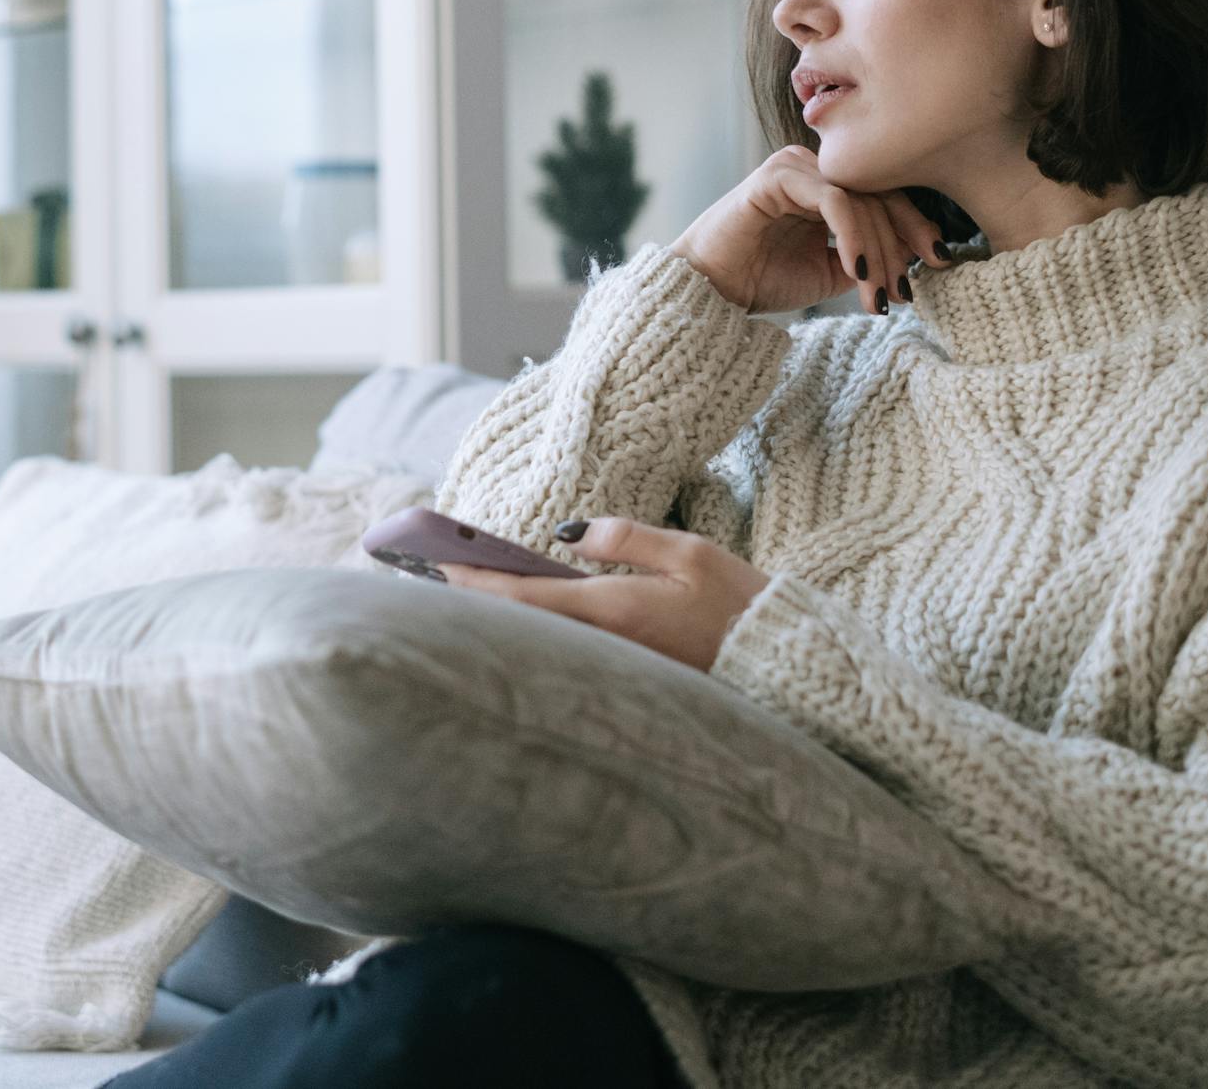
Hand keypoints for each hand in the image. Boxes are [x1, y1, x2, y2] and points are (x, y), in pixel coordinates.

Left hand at [439, 516, 772, 672]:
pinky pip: (565, 652)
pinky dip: (531, 631)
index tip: (434, 564)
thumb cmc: (741, 604)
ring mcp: (616, 668)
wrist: (784, 664)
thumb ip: (625, 539)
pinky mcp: (628, 677)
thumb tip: (565, 531)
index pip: (525, 596)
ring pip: (539, 641)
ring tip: (455, 591)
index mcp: (616, 611)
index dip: (475, 580)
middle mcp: (607, 646)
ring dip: (498, 616)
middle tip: (422, 577)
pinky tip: (516, 616)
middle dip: (472, 600)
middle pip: (520, 623)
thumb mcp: (690, 553)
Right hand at [667, 146, 955, 316]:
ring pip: (861, 199)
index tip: (940, 261)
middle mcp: (812, 168)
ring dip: (877, 250)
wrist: (709, 292)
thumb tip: (918, 255)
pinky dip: (852, 237)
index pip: (885, 194)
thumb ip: (869, 257)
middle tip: (904, 291)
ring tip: (878, 294)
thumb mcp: (831, 272)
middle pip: (879, 194)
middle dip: (901, 246)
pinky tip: (857, 271)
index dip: (916, 227)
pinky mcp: (777, 177)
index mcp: (826, 185)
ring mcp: (795, 167)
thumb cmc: (762, 280)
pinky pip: (833, 200)